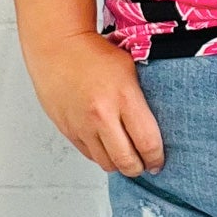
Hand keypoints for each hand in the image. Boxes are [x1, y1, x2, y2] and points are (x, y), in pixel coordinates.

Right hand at [25, 31, 164, 175]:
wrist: (57, 47)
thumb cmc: (94, 53)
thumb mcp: (130, 69)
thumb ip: (141, 99)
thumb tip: (156, 124)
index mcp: (124, 97)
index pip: (147, 142)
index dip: (157, 158)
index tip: (159, 161)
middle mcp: (102, 115)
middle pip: (127, 161)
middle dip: (139, 168)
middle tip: (145, 165)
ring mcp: (82, 125)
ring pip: (106, 163)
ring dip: (119, 165)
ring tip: (126, 157)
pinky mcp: (68, 129)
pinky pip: (89, 155)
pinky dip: (101, 155)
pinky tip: (107, 146)